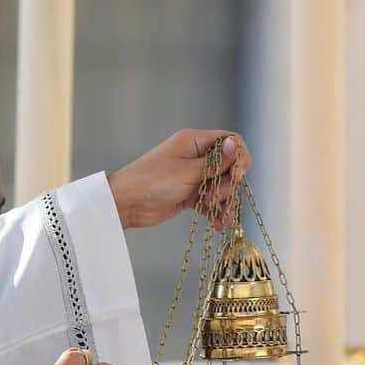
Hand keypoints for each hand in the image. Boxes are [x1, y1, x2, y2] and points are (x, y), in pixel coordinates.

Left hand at [107, 130, 251, 229]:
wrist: (125, 204)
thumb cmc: (151, 181)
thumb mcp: (187, 172)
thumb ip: (215, 163)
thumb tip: (235, 144)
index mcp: (194, 141)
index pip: (229, 140)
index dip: (238, 156)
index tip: (237, 175)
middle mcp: (196, 156)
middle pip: (228, 165)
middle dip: (229, 184)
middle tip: (217, 198)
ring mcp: (193, 175)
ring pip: (221, 185)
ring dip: (225, 201)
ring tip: (221, 217)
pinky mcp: (190, 193)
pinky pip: (211, 200)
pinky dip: (216, 211)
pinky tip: (218, 224)